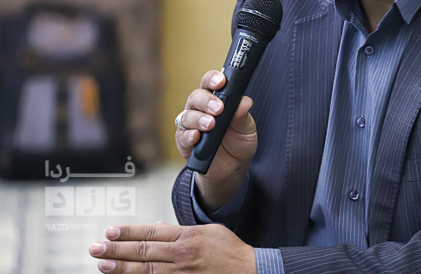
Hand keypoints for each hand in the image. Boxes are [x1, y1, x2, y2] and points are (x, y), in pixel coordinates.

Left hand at [89, 223, 255, 272]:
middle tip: (95, 248)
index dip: (128, 232)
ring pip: (145, 270)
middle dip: (117, 249)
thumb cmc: (229, 251)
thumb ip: (180, 230)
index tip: (110, 231)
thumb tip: (158, 227)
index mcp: (187, 237)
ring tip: (102, 264)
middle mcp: (182, 255)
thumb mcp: (208, 232)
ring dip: (122, 268)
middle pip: (143, 251)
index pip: (151, 233)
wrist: (248, 271)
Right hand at [175, 70, 257, 210]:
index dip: (213, 79)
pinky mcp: (184, 142)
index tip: (221, 81)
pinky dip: (189, 135)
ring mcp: (191, 125)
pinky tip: (196, 136)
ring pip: (187, 115)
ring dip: (199, 119)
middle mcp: (200, 109)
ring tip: (211, 125)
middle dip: (207, 101)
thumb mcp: (247, 129)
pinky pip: (182, 136)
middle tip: (218, 108)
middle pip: (196, 97)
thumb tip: (245, 101)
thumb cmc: (238, 142)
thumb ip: (243, 115)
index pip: (210, 83)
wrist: (232, 169)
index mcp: (216, 99)